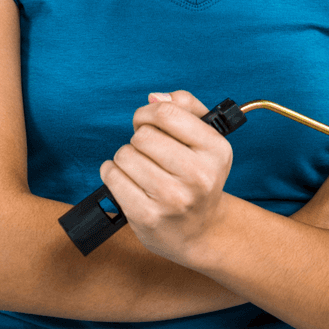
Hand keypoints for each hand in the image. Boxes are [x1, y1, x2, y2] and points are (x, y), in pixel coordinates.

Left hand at [99, 90, 233, 263]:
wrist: (200, 231)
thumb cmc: (197, 177)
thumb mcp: (206, 140)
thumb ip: (185, 107)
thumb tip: (154, 97)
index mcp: (216, 151)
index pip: (167, 114)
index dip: (148, 112)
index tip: (146, 120)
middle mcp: (198, 176)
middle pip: (143, 135)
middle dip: (138, 138)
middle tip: (147, 150)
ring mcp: (172, 199)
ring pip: (125, 155)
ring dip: (126, 157)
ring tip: (140, 167)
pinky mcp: (147, 216)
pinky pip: (113, 177)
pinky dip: (112, 173)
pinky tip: (125, 179)